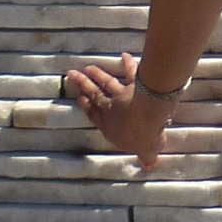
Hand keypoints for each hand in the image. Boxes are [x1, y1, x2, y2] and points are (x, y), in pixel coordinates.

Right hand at [63, 52, 174, 171]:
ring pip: (106, 83)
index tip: (80, 97)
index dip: (86, 106)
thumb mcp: (147, 151)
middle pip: (95, 95)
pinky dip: (127, 64)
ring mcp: (120, 95)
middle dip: (83, 85)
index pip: (94, 115)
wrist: (148, 116)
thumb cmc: (144, 136)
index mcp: (109, 127)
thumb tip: (150, 166)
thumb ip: (147, 157)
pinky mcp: (132, 84)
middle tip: (72, 74)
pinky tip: (124, 55)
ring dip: (97, 74)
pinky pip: (129, 73)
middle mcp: (111, 109)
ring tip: (88, 67)